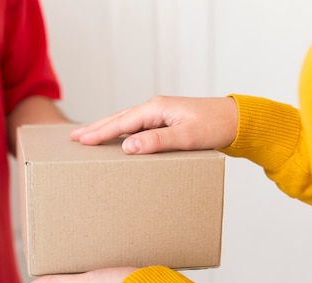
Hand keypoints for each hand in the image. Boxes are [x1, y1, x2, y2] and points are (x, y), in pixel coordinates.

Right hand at [70, 96, 237, 154]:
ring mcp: (160, 113)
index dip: (100, 133)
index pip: (121, 123)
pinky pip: (136, 125)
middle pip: (118, 118)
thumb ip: (156, 141)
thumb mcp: (186, 137)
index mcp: (156, 108)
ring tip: (87, 136)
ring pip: (126, 121)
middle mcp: (155, 107)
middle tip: (74, 137)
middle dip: (96, 128)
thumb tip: (128, 146)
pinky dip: (121, 131)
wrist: (237, 121)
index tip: (81, 140)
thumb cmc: (214, 128)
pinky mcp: (166, 120)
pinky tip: (116, 137)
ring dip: (106, 128)